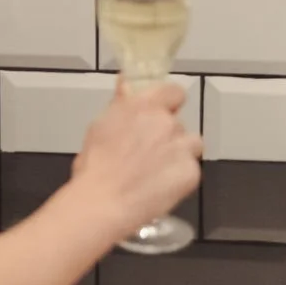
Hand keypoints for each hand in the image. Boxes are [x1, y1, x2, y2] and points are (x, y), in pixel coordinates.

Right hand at [72, 83, 202, 241]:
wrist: (103, 202)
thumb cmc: (94, 166)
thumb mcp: (100, 126)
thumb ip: (120, 104)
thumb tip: (126, 82)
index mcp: (143, 106)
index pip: (174, 92)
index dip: (168, 103)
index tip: (159, 113)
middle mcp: (166, 122)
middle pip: (178, 123)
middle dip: (167, 135)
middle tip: (147, 152)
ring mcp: (181, 148)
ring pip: (190, 144)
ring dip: (179, 153)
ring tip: (157, 171)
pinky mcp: (191, 172)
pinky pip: (191, 169)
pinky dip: (180, 177)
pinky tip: (160, 186)